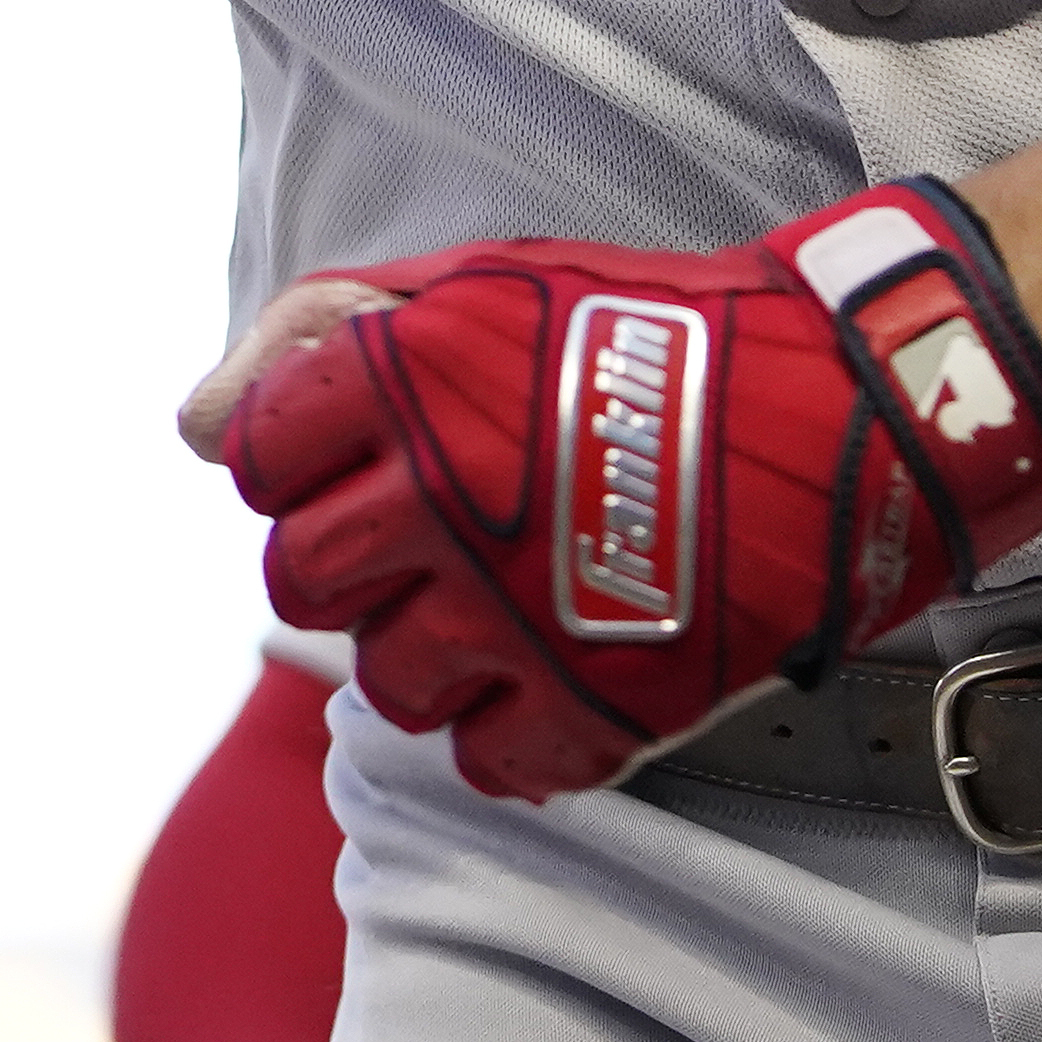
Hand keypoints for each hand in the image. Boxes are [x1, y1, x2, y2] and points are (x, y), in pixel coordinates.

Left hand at [201, 180, 1041, 802]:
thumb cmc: (657, 330)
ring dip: (428, 646)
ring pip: (384, 679)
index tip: (356, 454)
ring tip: (503, 598)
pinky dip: (510, 729)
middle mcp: (440, 505)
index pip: (258, 454)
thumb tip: (198, 424)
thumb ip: (325, 334)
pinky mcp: (590, 708)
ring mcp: (512, 619)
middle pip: (298, 578)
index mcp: (406, 384)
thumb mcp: (483, 281)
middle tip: (421, 538)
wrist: (842, 410)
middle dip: (346, 558)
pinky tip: (554, 668)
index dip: (299, 455)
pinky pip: (484, 760)